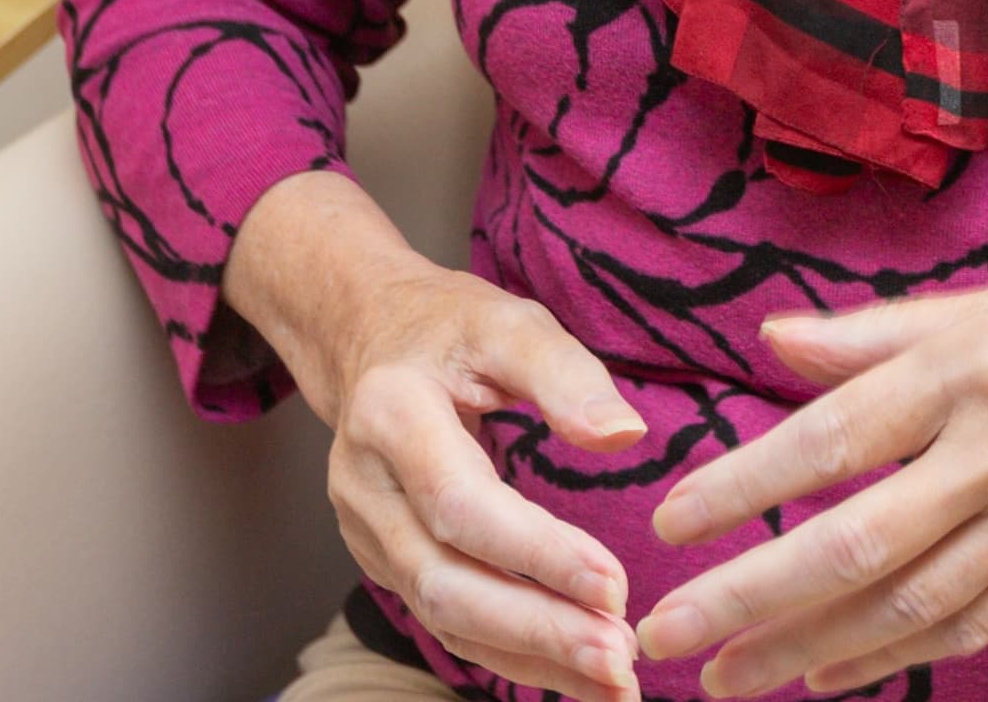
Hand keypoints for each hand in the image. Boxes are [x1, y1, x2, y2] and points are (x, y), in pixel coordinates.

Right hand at [229, 172, 649, 701]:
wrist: (369, 338)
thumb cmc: (450, 327)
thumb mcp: (509, 322)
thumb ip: (565, 374)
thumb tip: (623, 434)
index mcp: (389, 415)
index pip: (463, 506)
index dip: (538, 554)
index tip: (615, 586)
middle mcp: (364, 485)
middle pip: (445, 581)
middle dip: (536, 629)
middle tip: (620, 657)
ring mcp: (367, 532)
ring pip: (443, 616)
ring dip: (530, 656)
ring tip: (614, 679)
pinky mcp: (387, 561)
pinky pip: (448, 621)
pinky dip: (512, 655)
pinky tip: (574, 674)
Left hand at [634, 239, 987, 697]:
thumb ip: (883, 331)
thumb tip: (776, 339)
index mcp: (973, 365)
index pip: (831, 437)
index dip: (742, 486)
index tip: (669, 518)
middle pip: (850, 543)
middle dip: (747, 597)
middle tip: (663, 635)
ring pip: (902, 606)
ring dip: (804, 650)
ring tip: (728, 679)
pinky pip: (968, 626)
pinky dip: (892, 659)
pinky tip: (831, 677)